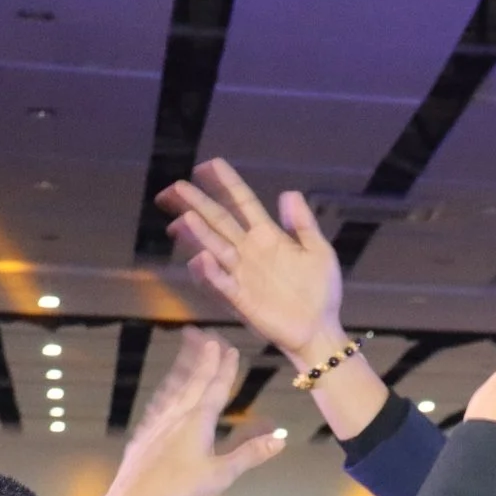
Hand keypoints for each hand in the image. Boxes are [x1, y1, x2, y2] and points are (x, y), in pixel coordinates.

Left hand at [84, 330, 286, 495]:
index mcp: (198, 421)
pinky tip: (166, 393)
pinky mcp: (146, 434)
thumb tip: (280, 439)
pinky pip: (160, 403)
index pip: (215, 388)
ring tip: (188, 352)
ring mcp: (159, 423)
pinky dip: (167, 391)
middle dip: (205, 360)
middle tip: (211, 339)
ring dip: (184, 369)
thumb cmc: (180, 488)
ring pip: (175, 389)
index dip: (224, 368)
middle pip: (194, 381)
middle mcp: (178, 415)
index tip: (230, 349)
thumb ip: (250, 454)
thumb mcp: (222, 474)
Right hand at [160, 159, 345, 366]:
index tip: (209, 165)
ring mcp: (243, 273)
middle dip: (197, 203)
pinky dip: (211, 272)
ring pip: (215, 247)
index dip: (226, 183)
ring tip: (184, 218)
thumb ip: (303, 224)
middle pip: (219, 220)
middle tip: (175, 187)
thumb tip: (289, 193)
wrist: (319, 330)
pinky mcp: (241, 298)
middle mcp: (249, 250)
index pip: (242, 202)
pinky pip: (222, 282)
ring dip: (199, 233)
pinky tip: (201, 259)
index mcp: (268, 235)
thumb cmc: (321, 292)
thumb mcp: (319, 252)